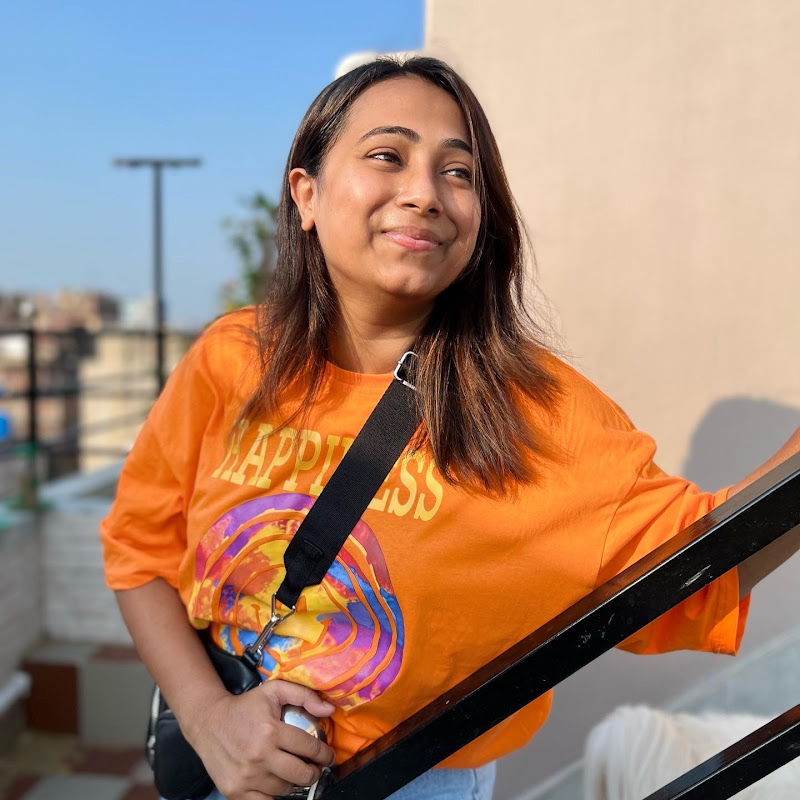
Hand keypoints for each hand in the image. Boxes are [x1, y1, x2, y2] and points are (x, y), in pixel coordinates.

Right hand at [183, 679, 336, 799]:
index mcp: (270, 731)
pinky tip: (277, 781)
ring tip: (294, 771)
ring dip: (294, 782)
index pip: (309, 748)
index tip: (328, 755)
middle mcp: (259, 757)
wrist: (208, 722)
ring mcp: (246, 777)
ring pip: (285, 790)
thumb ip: (304, 696)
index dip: (324, 754)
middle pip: (301, 775)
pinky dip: (275, 795)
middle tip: (316, 767)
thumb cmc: (245, 706)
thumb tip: (330, 709)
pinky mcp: (234, 791)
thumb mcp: (274, 691)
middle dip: (315, 772)